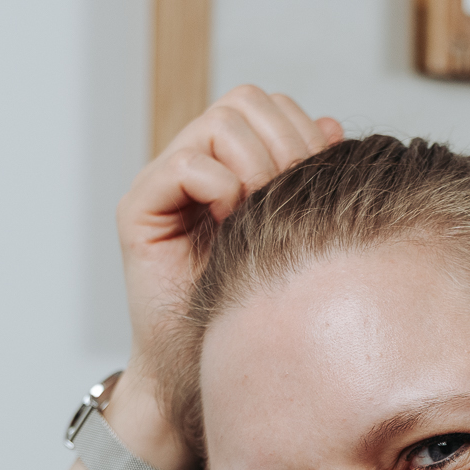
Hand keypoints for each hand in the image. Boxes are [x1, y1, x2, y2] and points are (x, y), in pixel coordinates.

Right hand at [117, 85, 340, 388]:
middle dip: (283, 144)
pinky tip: (229, 226)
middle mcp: (194, 162)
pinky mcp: (139, 210)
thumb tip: (331, 125)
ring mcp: (163, 183)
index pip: (269, 105)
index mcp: (232, 163)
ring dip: (254, 167)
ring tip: (258, 216)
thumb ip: (306, 178)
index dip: (300, 132)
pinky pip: (185, 166)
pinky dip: (219, 188)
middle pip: (246, 101)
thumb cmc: (252, 310)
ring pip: (219, 124)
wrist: (204, 369)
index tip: (316, 184)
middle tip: (289, 199)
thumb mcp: (294, 235)